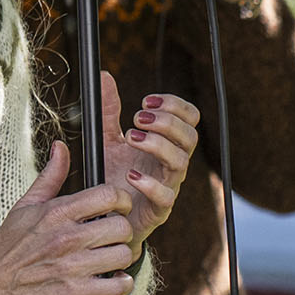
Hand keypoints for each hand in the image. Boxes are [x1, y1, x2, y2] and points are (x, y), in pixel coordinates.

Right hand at [0, 141, 138, 294]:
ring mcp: (72, 266)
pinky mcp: (75, 293)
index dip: (122, 200)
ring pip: (123, 255)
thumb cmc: (8, 246)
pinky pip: (118, 285)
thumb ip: (50, 176)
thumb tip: (61, 147)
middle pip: (122, 226)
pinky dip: (120, 284)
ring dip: (121, 258)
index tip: (118, 209)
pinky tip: (110, 280)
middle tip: (112, 237)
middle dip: (122, 231)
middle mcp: (67, 237)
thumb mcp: (26, 206)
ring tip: (109, 259)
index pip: (109, 195)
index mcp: (57, 212)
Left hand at [97, 71, 201, 232]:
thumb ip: (109, 112)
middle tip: (138, 118)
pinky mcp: (158, 210)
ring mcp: (168, 186)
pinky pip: (165, 196)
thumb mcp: (108, 140)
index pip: (190, 118)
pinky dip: (149, 183)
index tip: (145, 100)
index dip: (174, 105)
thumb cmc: (114, 178)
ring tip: (131, 138)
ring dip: (157, 144)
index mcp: (167, 144)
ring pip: (180, 162)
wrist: (107, 217)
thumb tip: (104, 77)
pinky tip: (130, 174)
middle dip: (166, 122)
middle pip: (190, 136)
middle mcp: (172, 163)